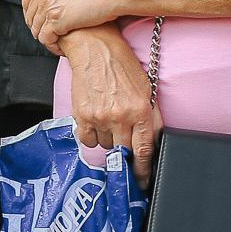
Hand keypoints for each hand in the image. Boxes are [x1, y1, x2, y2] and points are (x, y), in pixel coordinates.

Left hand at [24, 0, 127, 51]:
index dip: (32, 12)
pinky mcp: (56, 21)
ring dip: (45, 37)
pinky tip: (61, 47)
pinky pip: (46, 39)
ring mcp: (48, 6)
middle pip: (30, 15)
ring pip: (36, 28)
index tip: (40, 19)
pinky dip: (52, 45)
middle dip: (37, 26)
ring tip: (56, 41)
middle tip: (48, 33)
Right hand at [63, 25, 161, 183]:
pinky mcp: (81, 115)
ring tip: (109, 119)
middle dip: (124, 150)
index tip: (141, 182)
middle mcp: (120, 116)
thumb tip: (147, 145)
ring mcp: (99, 117)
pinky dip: (91, 135)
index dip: (141, 170)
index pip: (143, 150)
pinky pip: (87, 140)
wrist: (95, 49)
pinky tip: (96, 120)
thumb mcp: (146, 90)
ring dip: (108, 138)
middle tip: (123, 142)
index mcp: (142, 110)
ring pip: (105, 146)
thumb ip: (148, 118)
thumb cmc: (122, 66)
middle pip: (123, 151)